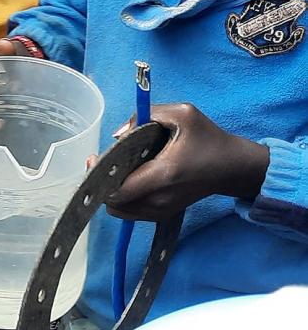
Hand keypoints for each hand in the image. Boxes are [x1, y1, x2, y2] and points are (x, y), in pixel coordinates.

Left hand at [106, 103, 268, 221]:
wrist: (232, 167)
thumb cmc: (208, 138)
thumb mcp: (182, 114)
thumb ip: (145, 116)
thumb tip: (117, 135)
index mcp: (163, 175)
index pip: (117, 190)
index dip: (99, 175)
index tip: (97, 158)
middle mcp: (159, 199)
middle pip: (113, 201)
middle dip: (102, 181)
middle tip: (106, 160)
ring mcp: (160, 211)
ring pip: (118, 209)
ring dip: (111, 190)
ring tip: (119, 170)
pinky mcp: (161, 215)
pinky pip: (128, 212)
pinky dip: (122, 198)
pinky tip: (130, 180)